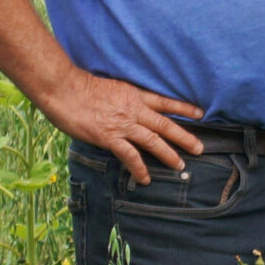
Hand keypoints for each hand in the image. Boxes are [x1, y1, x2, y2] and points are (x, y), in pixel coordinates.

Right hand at [42, 68, 203, 184]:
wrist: (63, 88)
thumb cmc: (80, 85)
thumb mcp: (110, 86)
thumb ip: (122, 99)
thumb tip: (126, 108)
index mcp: (134, 94)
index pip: (165, 101)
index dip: (183, 108)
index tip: (200, 113)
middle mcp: (133, 109)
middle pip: (165, 124)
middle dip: (184, 137)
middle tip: (200, 148)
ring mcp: (123, 124)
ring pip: (153, 141)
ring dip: (168, 154)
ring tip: (180, 165)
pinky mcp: (109, 137)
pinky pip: (129, 155)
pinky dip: (139, 168)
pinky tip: (146, 178)